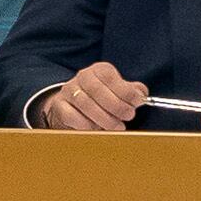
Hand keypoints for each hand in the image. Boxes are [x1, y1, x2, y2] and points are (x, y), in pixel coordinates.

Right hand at [32, 63, 148, 131]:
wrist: (72, 105)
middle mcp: (82, 77)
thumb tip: (141, 94)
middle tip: (128, 116)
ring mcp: (69, 91)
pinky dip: (87, 125)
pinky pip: (72, 116)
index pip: (110, 77)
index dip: (125, 90)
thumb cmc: (101, 98)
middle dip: (116, 106)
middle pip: (98, 91)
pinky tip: (97, 129)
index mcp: (98, 70)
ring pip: (86, 104)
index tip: (137, 102)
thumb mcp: (117, 90)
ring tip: (117, 127)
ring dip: (104, 118)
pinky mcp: (59, 105)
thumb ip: (131, 91)